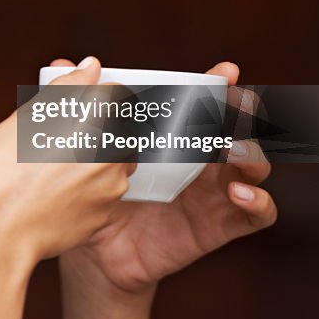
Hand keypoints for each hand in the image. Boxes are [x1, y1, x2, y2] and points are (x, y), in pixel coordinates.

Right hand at [0, 57, 133, 266]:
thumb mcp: (26, 119)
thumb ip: (68, 89)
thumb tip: (91, 67)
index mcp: (94, 117)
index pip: (114, 93)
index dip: (93, 97)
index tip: (75, 106)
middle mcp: (112, 150)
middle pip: (117, 129)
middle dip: (96, 130)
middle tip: (58, 140)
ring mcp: (111, 186)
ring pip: (112, 162)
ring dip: (93, 160)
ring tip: (52, 169)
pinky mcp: (105, 215)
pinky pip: (103, 193)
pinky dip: (86, 190)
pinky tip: (54, 193)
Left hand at [53, 59, 276, 294]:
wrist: (96, 253)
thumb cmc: (94, 195)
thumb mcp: (86, 152)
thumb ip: (74, 108)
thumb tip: (60, 65)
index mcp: (175, 135)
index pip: (204, 102)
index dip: (219, 85)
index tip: (225, 71)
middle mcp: (201, 159)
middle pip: (239, 127)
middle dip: (244, 112)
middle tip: (237, 105)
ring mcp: (215, 192)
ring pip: (255, 166)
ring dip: (253, 153)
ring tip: (232, 148)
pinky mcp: (219, 226)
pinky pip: (257, 215)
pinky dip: (259, 202)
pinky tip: (238, 193)